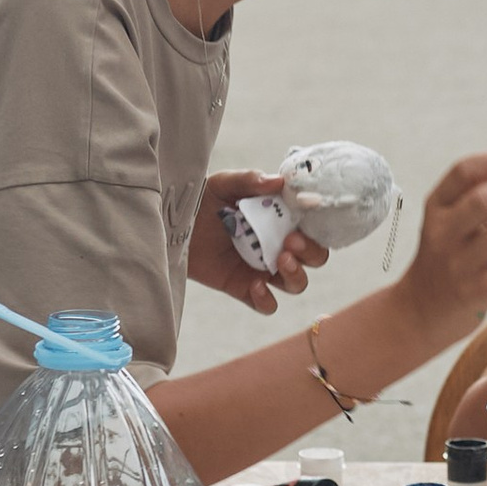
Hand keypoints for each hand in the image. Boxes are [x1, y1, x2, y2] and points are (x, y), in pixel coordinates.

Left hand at [189, 171, 331, 313]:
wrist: (171, 226)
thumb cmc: (201, 201)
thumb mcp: (224, 184)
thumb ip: (250, 180)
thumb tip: (279, 181)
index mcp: (279, 220)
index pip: (312, 227)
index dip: (316, 227)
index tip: (303, 221)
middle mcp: (276, 246)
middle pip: (313, 258)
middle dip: (311, 252)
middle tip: (292, 242)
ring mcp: (261, 269)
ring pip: (296, 284)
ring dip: (297, 275)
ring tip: (280, 261)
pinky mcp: (243, 288)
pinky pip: (267, 305)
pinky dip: (267, 300)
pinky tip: (255, 285)